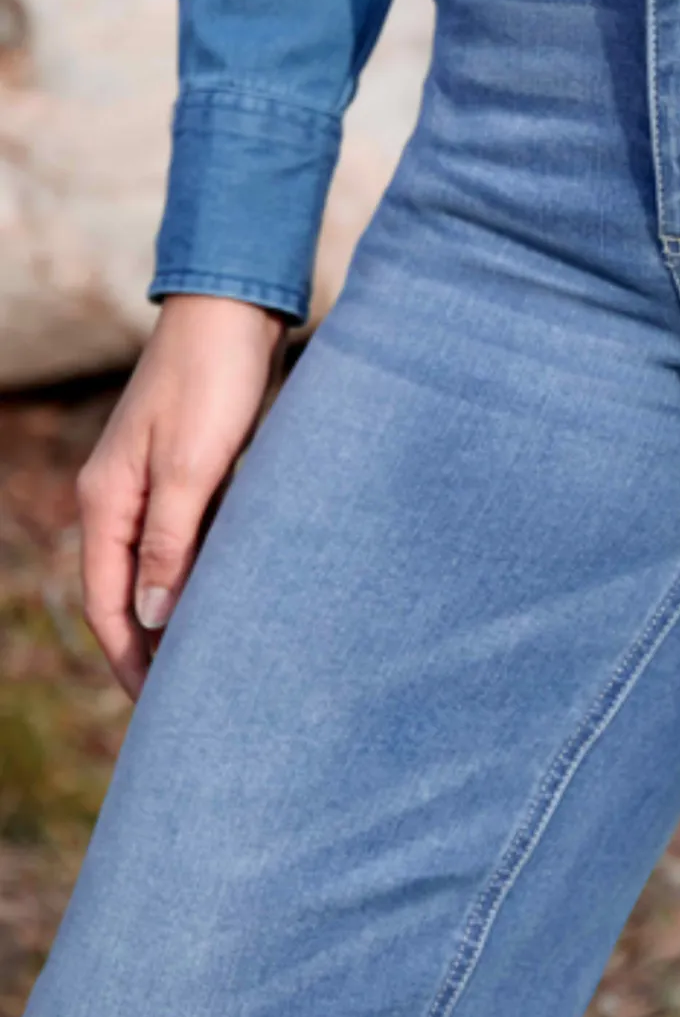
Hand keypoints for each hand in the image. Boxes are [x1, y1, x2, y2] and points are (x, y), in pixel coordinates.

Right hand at [75, 294, 290, 701]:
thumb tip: (151, 617)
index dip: (131, 657)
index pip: (109, 602)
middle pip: (128, 592)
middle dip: (151, 646)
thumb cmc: (212, 381)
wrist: (235, 309)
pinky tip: (233, 597)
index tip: (160, 707)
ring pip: (161, 567)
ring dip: (179, 612)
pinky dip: (203, 574)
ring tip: (214, 661)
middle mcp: (121, 498)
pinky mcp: (191, 470)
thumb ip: (170, 542)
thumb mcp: (191, 467)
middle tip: (190, 699)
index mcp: (107, 501)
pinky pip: (189, 539)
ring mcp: (154, 484)